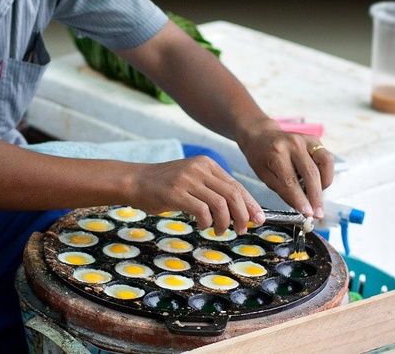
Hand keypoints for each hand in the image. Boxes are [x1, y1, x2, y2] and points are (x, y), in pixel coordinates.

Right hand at [126, 155, 263, 234]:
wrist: (136, 181)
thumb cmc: (165, 185)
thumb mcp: (192, 180)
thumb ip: (213, 190)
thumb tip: (239, 211)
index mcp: (207, 164)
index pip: (236, 185)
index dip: (250, 204)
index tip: (258, 219)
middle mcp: (200, 168)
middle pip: (232, 194)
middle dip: (242, 215)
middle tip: (242, 230)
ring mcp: (188, 179)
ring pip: (220, 204)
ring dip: (224, 222)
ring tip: (219, 230)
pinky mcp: (176, 192)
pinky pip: (201, 211)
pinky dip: (207, 222)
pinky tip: (202, 226)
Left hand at [236, 119, 334, 218]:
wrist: (261, 134)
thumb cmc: (260, 157)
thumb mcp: (264, 175)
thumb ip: (283, 191)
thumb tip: (301, 208)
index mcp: (276, 153)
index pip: (291, 180)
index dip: (301, 199)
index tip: (307, 214)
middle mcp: (293, 143)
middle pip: (311, 173)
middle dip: (316, 197)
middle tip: (318, 214)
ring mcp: (306, 139)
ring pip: (325, 163)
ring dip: (325, 184)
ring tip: (318, 198)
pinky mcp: (314, 140)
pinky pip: (327, 158)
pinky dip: (326, 173)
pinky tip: (319, 184)